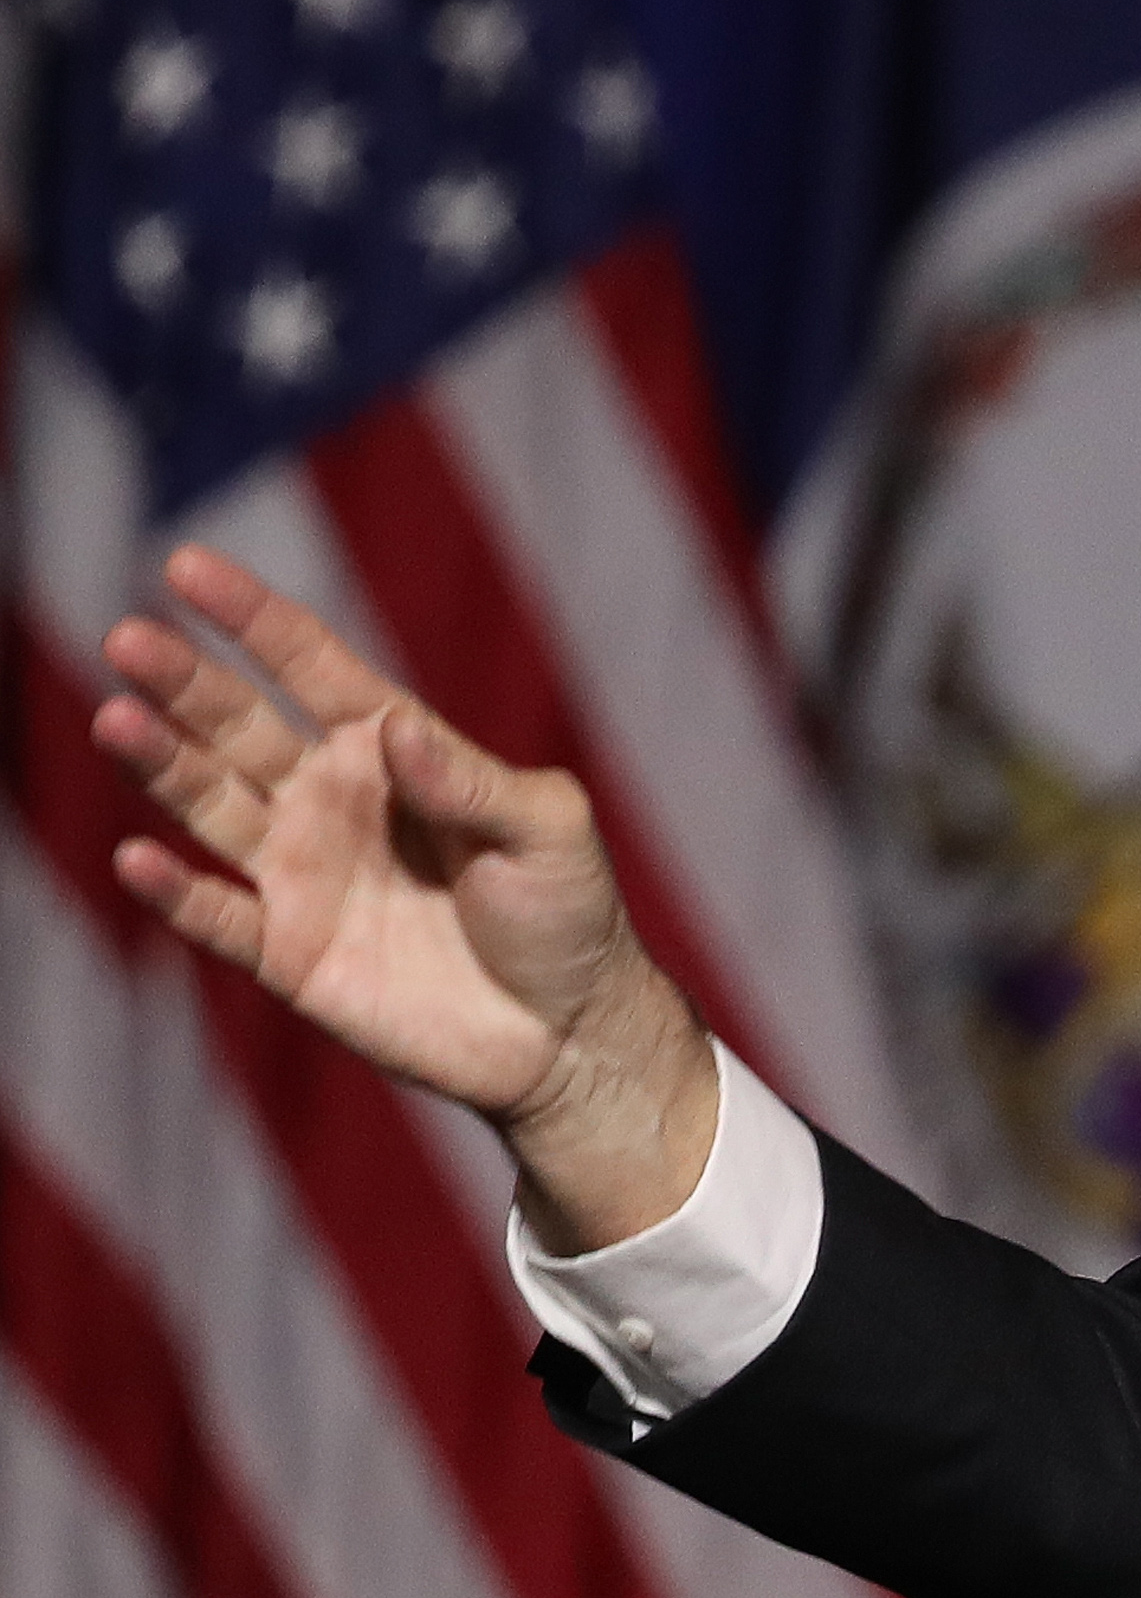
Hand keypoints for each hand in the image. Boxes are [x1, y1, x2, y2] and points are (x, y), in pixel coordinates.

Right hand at [93, 544, 717, 1252]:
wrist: (566, 1034)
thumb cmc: (569, 915)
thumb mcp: (547, 830)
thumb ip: (473, 779)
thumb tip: (395, 729)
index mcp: (394, 752)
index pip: (311, 668)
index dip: (251, 619)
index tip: (186, 564)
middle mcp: (333, 801)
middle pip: (240, 727)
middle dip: (184, 683)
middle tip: (126, 640)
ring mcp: (304, 874)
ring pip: (210, 805)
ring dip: (162, 765)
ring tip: (114, 719)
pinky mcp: (289, 953)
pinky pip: (216, 916)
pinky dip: (175, 892)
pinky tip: (138, 858)